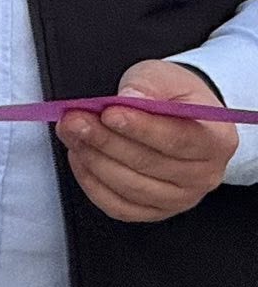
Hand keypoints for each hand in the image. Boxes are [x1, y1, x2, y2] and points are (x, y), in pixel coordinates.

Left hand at [55, 59, 237, 221]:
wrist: (174, 114)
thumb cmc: (170, 95)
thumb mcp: (162, 76)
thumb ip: (148, 84)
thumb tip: (130, 97)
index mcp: (216, 140)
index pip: (178, 140)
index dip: (141, 128)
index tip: (109, 113)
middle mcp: (204, 175)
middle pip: (149, 165)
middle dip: (104, 140)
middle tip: (74, 119)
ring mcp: (180, 198)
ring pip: (131, 187)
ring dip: (93, 159)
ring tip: (71, 133)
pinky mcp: (155, 210)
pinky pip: (119, 207)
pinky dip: (92, 183)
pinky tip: (80, 157)